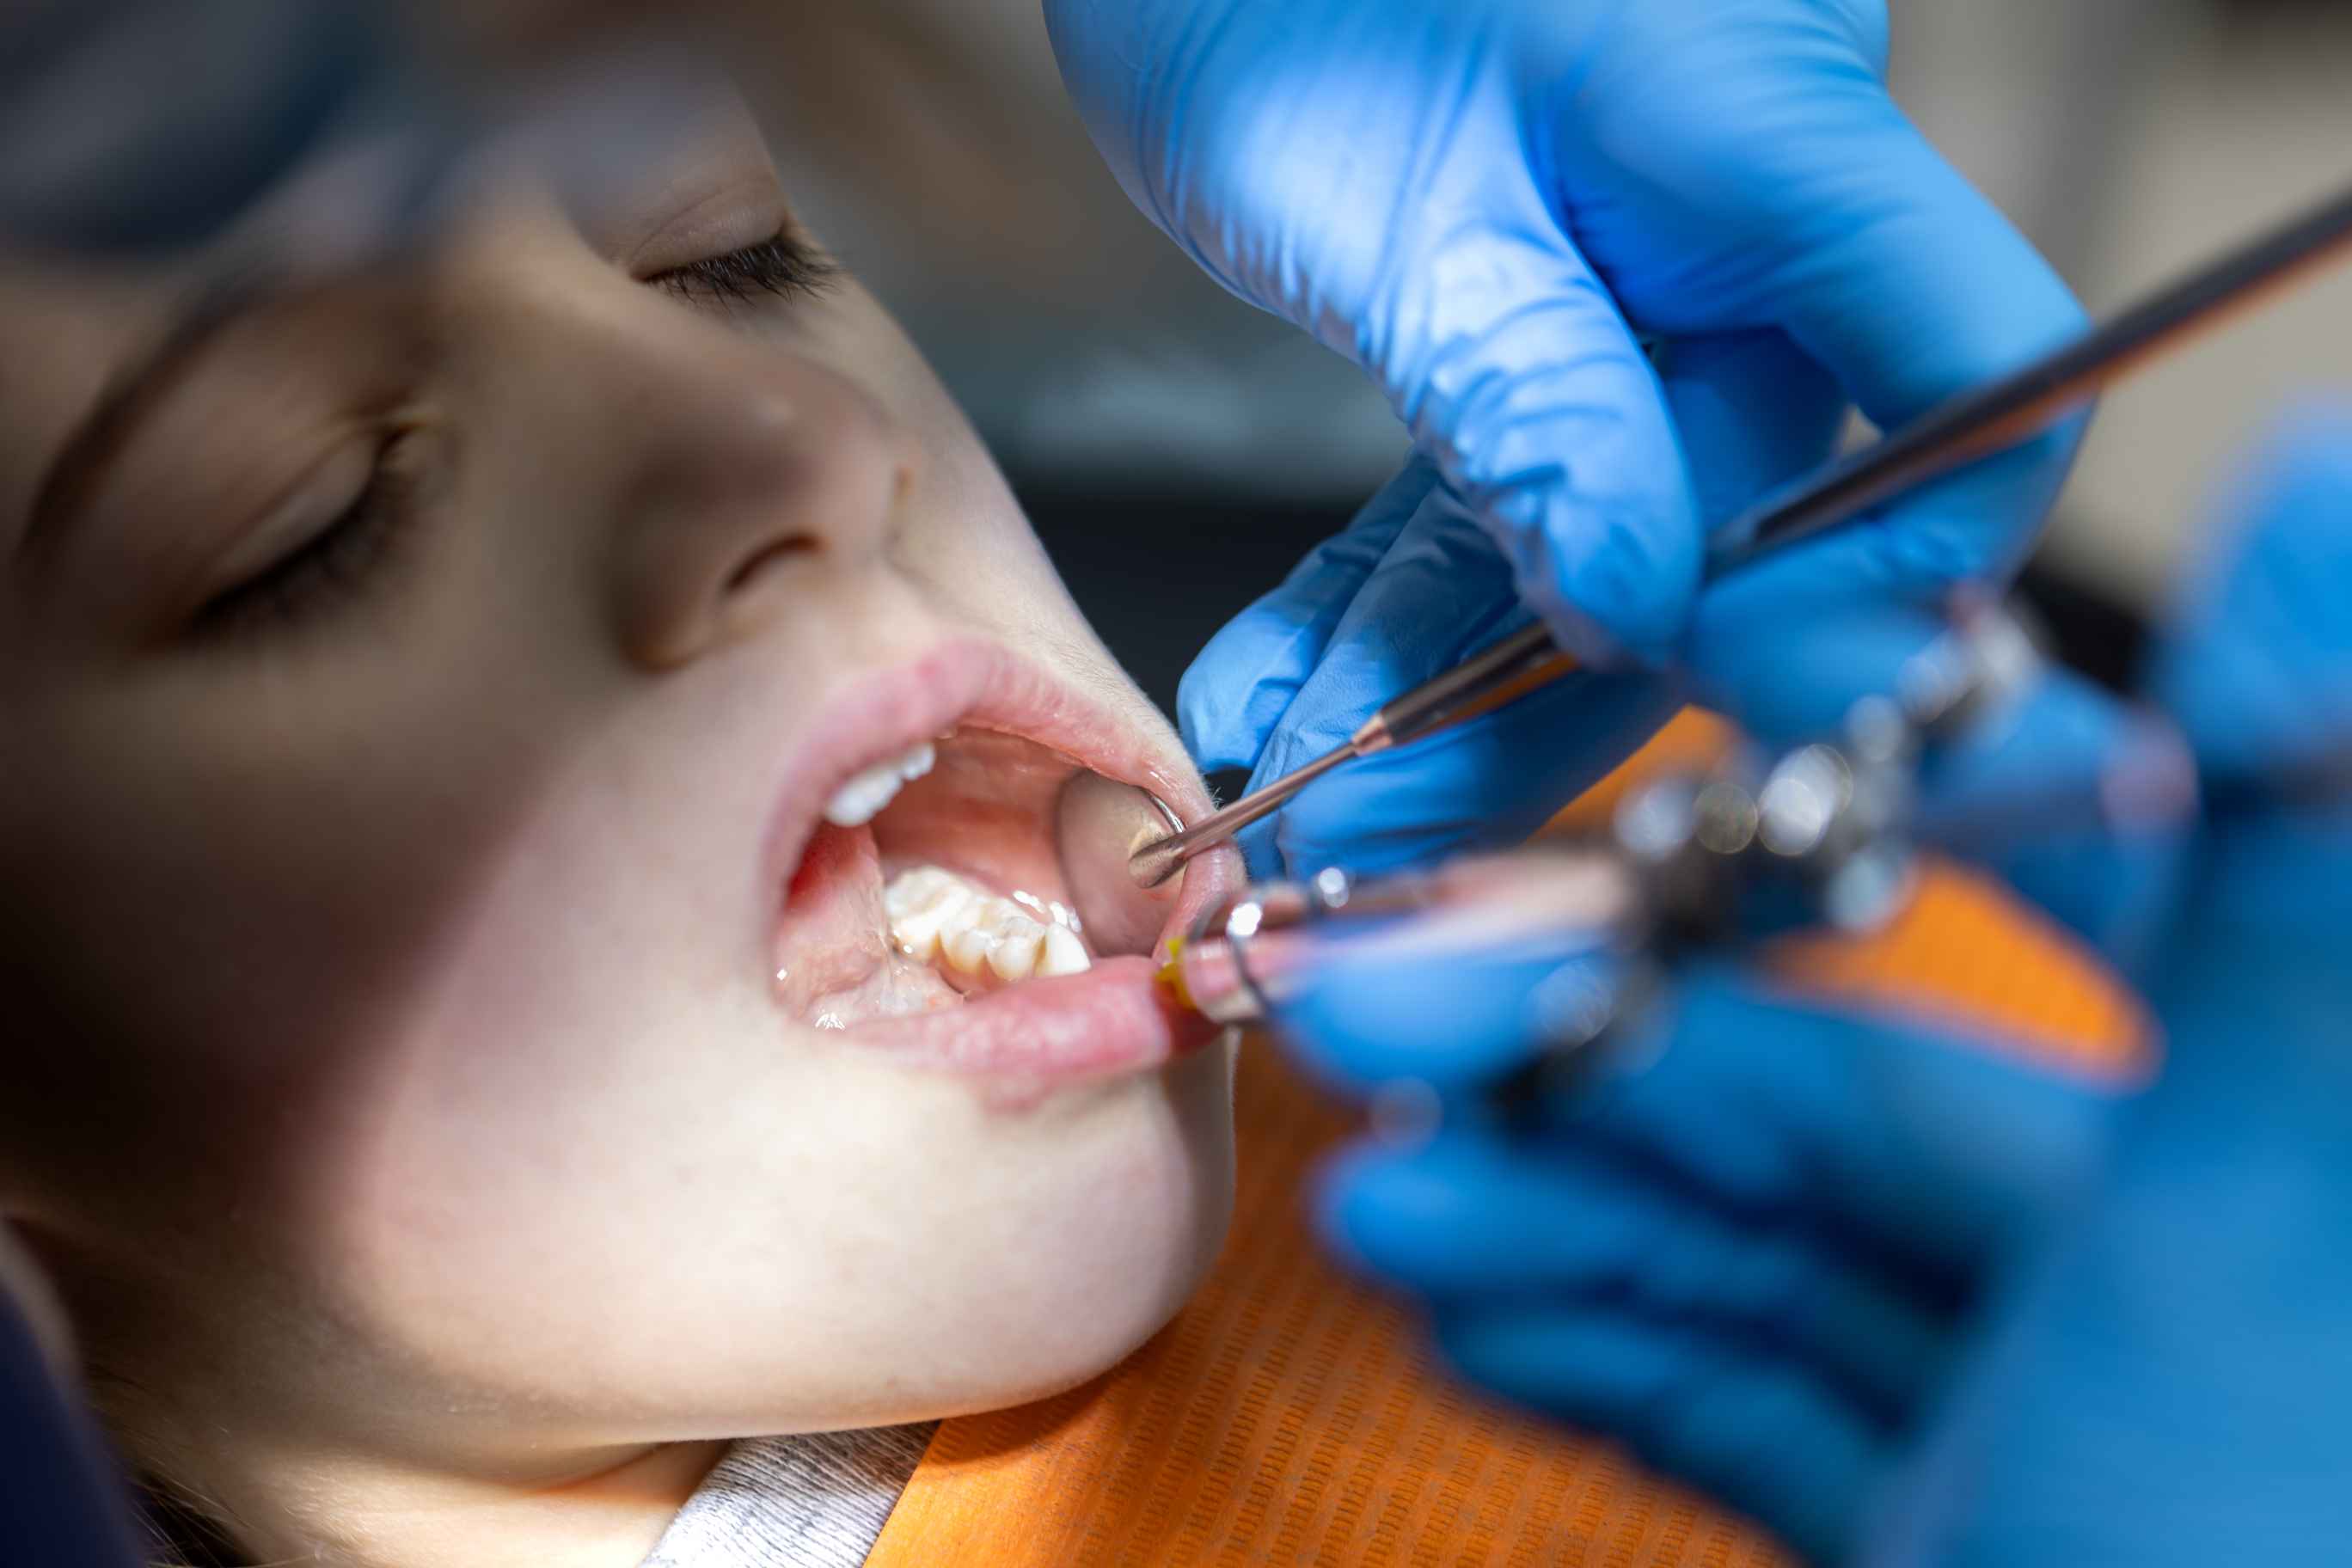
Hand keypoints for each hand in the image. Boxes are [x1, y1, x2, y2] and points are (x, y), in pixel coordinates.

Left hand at [1048, 0, 2085, 875]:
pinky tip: (1278, 701)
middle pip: (1726, 539)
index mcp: (1773, 151)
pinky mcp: (1515, 354)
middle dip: (1554, 707)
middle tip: (1392, 841)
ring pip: (1576, 560)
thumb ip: (1534, 397)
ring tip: (1297, 807)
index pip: (1967, 396)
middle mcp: (1733, 252)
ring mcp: (1624, 311)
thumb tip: (1649, 603)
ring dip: (1431, 697)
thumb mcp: (1393, 197)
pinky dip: (1375, 622)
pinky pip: (1474, 520)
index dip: (1885, 571)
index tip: (1714, 673)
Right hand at [1273, 410, 2351, 1564]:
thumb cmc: (2247, 1566)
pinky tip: (1474, 1293)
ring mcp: (2052, 1426)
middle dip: (1610, 1078)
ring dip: (1576, 1221)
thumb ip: (2287, 903)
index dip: (1827, 878)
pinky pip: (1764, 1412)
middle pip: (1858, 1129)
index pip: (2056, 956)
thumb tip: (2346, 494)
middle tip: (1397, 1019)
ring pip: (1782, 1275)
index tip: (1608, 825)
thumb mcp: (2263, 1234)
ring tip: (1396, 1191)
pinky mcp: (1955, 1534)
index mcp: (2270, 1180)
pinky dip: (1613, 1352)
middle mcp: (2193, 1286)